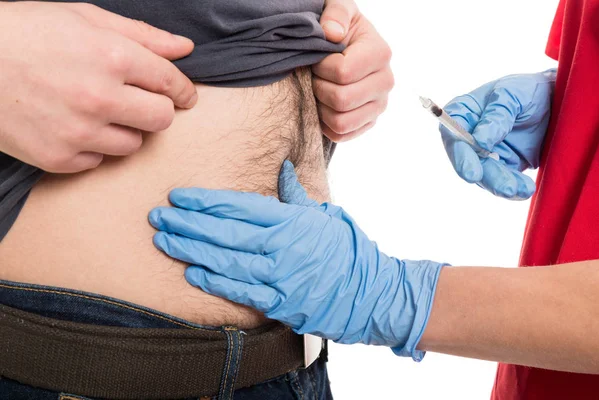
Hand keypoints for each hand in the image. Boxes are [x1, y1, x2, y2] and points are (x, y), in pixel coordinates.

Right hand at [0, 2, 197, 172]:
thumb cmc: (24, 32)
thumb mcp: (83, 19)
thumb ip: (142, 36)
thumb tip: (184, 49)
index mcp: (111, 57)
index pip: (170, 83)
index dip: (183, 90)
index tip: (185, 96)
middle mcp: (100, 98)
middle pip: (161, 120)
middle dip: (156, 109)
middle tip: (138, 101)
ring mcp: (78, 132)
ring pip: (133, 144)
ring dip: (124, 129)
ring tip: (97, 111)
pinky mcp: (57, 158)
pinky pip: (98, 162)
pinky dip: (92, 147)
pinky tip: (72, 126)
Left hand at [149, 161, 444, 359]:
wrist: (372, 293)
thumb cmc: (348, 251)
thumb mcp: (325, 215)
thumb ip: (297, 195)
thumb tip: (282, 169)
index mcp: (292, 221)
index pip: (240, 206)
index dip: (206, 201)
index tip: (180, 196)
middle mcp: (281, 247)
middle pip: (225, 232)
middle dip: (188, 223)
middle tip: (158, 216)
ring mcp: (279, 276)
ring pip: (225, 260)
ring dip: (191, 250)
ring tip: (165, 240)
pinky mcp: (279, 302)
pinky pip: (240, 290)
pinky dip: (214, 281)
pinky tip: (191, 271)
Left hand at [314, 0, 393, 141]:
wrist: (342, 47)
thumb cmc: (338, 27)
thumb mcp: (338, 8)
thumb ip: (335, 13)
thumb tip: (332, 34)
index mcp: (380, 54)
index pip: (343, 73)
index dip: (321, 68)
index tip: (317, 59)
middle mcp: (386, 82)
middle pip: (342, 100)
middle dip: (319, 88)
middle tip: (315, 77)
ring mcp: (378, 106)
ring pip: (341, 122)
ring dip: (321, 108)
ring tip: (319, 90)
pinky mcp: (368, 122)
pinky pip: (341, 135)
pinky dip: (325, 124)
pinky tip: (323, 105)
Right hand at [442, 70, 555, 199]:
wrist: (555, 101)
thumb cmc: (527, 90)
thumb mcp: (513, 94)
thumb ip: (496, 115)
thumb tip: (480, 141)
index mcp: (463, 113)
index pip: (451, 133)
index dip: (459, 153)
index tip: (473, 171)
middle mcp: (468, 136)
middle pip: (468, 160)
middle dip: (485, 175)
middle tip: (504, 187)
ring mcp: (484, 154)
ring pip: (485, 175)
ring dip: (502, 184)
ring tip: (522, 189)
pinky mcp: (502, 166)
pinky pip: (503, 182)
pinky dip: (514, 188)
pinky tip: (524, 190)